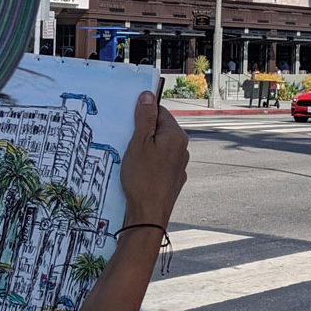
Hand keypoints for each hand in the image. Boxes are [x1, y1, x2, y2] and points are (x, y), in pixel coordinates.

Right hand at [120, 91, 187, 229]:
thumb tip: (147, 95)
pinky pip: (160, 164)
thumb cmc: (143, 178)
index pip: (160, 112)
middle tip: (127, 142)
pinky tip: (137, 173)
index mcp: (176, 136)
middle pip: (160, 130)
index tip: (129, 122)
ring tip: (131, 160)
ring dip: (145, 150)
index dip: (143, 115)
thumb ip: (144, 117)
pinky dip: (149, 164)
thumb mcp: (139, 142)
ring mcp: (179, 166)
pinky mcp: (173, 180)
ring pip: (159, 148)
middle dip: (143, 133)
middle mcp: (182, 149)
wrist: (149, 215)